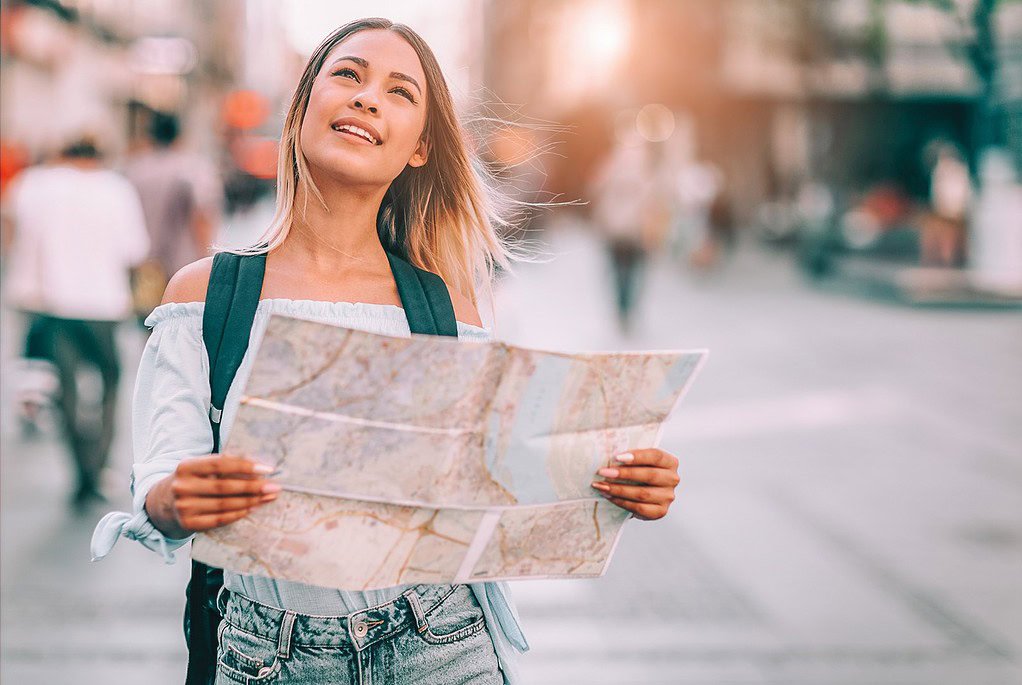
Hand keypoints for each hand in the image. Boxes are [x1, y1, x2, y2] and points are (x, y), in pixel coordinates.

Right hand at [145, 455, 279, 536]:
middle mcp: (182, 487)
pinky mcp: (188, 524)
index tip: (267, 469)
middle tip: (274, 486)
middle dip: (253, 487)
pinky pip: (219, 519)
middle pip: (224, 487)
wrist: (162, 503)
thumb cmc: (191, 481)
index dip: (245, 466)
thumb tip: (258, 465)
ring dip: (251, 501)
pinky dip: (238, 514)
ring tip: (268, 498)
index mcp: (185, 467)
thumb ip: (224, 465)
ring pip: (224, 505)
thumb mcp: (200, 468)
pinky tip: (253, 508)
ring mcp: (183, 507)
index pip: (219, 464)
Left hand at [590, 448, 679, 520]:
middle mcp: (672, 479)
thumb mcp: (639, 461)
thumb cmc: (639, 471)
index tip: (616, 457)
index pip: (655, 456)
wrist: (644, 493)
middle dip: (624, 474)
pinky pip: (639, 508)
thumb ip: (631, 457)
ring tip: (601, 486)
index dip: (637, 456)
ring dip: (619, 489)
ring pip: (643, 493)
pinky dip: (622, 502)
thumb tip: (609, 455)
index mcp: (670, 462)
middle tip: (603, 472)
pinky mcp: (660, 511)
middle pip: (649, 475)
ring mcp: (668, 497)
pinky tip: (609, 497)